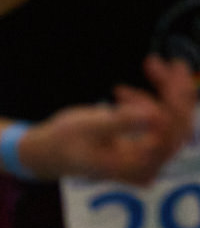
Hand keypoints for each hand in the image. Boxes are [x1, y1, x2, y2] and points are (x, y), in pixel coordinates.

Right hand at [22, 54, 196, 184]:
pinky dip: (153, 102)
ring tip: (151, 65)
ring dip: (167, 93)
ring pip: (173, 122)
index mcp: (138, 164)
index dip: (173, 99)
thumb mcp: (88, 126)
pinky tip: (123, 92)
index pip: (170, 129)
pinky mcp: (144, 149)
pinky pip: (162, 123)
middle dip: (177, 92)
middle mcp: (149, 165)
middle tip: (172, 63)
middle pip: (178, 125)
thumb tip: (155, 115)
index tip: (166, 70)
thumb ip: (121, 122)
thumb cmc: (63, 141)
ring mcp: (149, 158)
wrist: (48, 153)